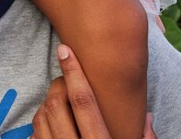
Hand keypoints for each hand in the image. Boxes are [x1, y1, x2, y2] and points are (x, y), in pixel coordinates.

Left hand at [32, 44, 157, 138]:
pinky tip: (51, 121)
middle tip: (66, 81)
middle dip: (58, 86)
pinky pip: (34, 135)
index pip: (83, 101)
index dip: (73, 72)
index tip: (65, 50)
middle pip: (56, 105)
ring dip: (48, 103)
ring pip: (41, 118)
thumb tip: (147, 116)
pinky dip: (40, 123)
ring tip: (59, 100)